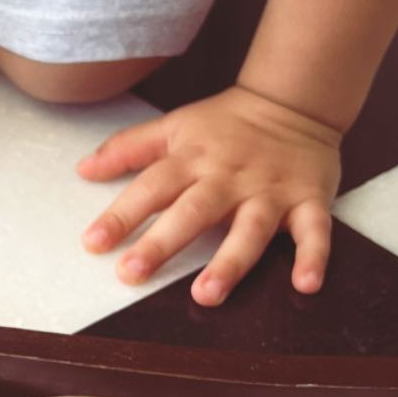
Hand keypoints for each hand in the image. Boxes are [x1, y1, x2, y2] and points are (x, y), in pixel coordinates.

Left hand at [77, 84, 342, 305]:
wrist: (294, 102)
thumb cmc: (227, 124)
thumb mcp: (175, 126)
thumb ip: (128, 148)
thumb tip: (83, 169)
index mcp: (193, 158)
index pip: (151, 187)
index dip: (122, 214)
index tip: (94, 242)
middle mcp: (229, 177)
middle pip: (193, 211)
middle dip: (162, 243)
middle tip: (132, 273)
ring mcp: (271, 191)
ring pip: (250, 229)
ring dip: (229, 263)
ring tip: (206, 294)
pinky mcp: (309, 201)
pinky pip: (314, 231)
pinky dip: (314, 257)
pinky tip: (305, 285)